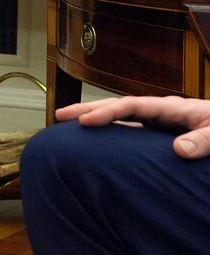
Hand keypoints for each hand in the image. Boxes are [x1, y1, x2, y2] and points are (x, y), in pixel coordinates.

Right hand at [55, 95, 209, 158]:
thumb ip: (202, 140)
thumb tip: (179, 150)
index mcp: (171, 107)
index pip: (131, 105)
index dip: (107, 112)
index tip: (86, 121)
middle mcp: (159, 111)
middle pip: (117, 105)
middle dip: (88, 108)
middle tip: (60, 115)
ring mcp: (157, 120)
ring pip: (120, 115)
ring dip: (94, 116)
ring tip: (67, 123)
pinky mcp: (158, 132)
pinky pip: (129, 128)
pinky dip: (109, 129)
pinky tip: (95, 137)